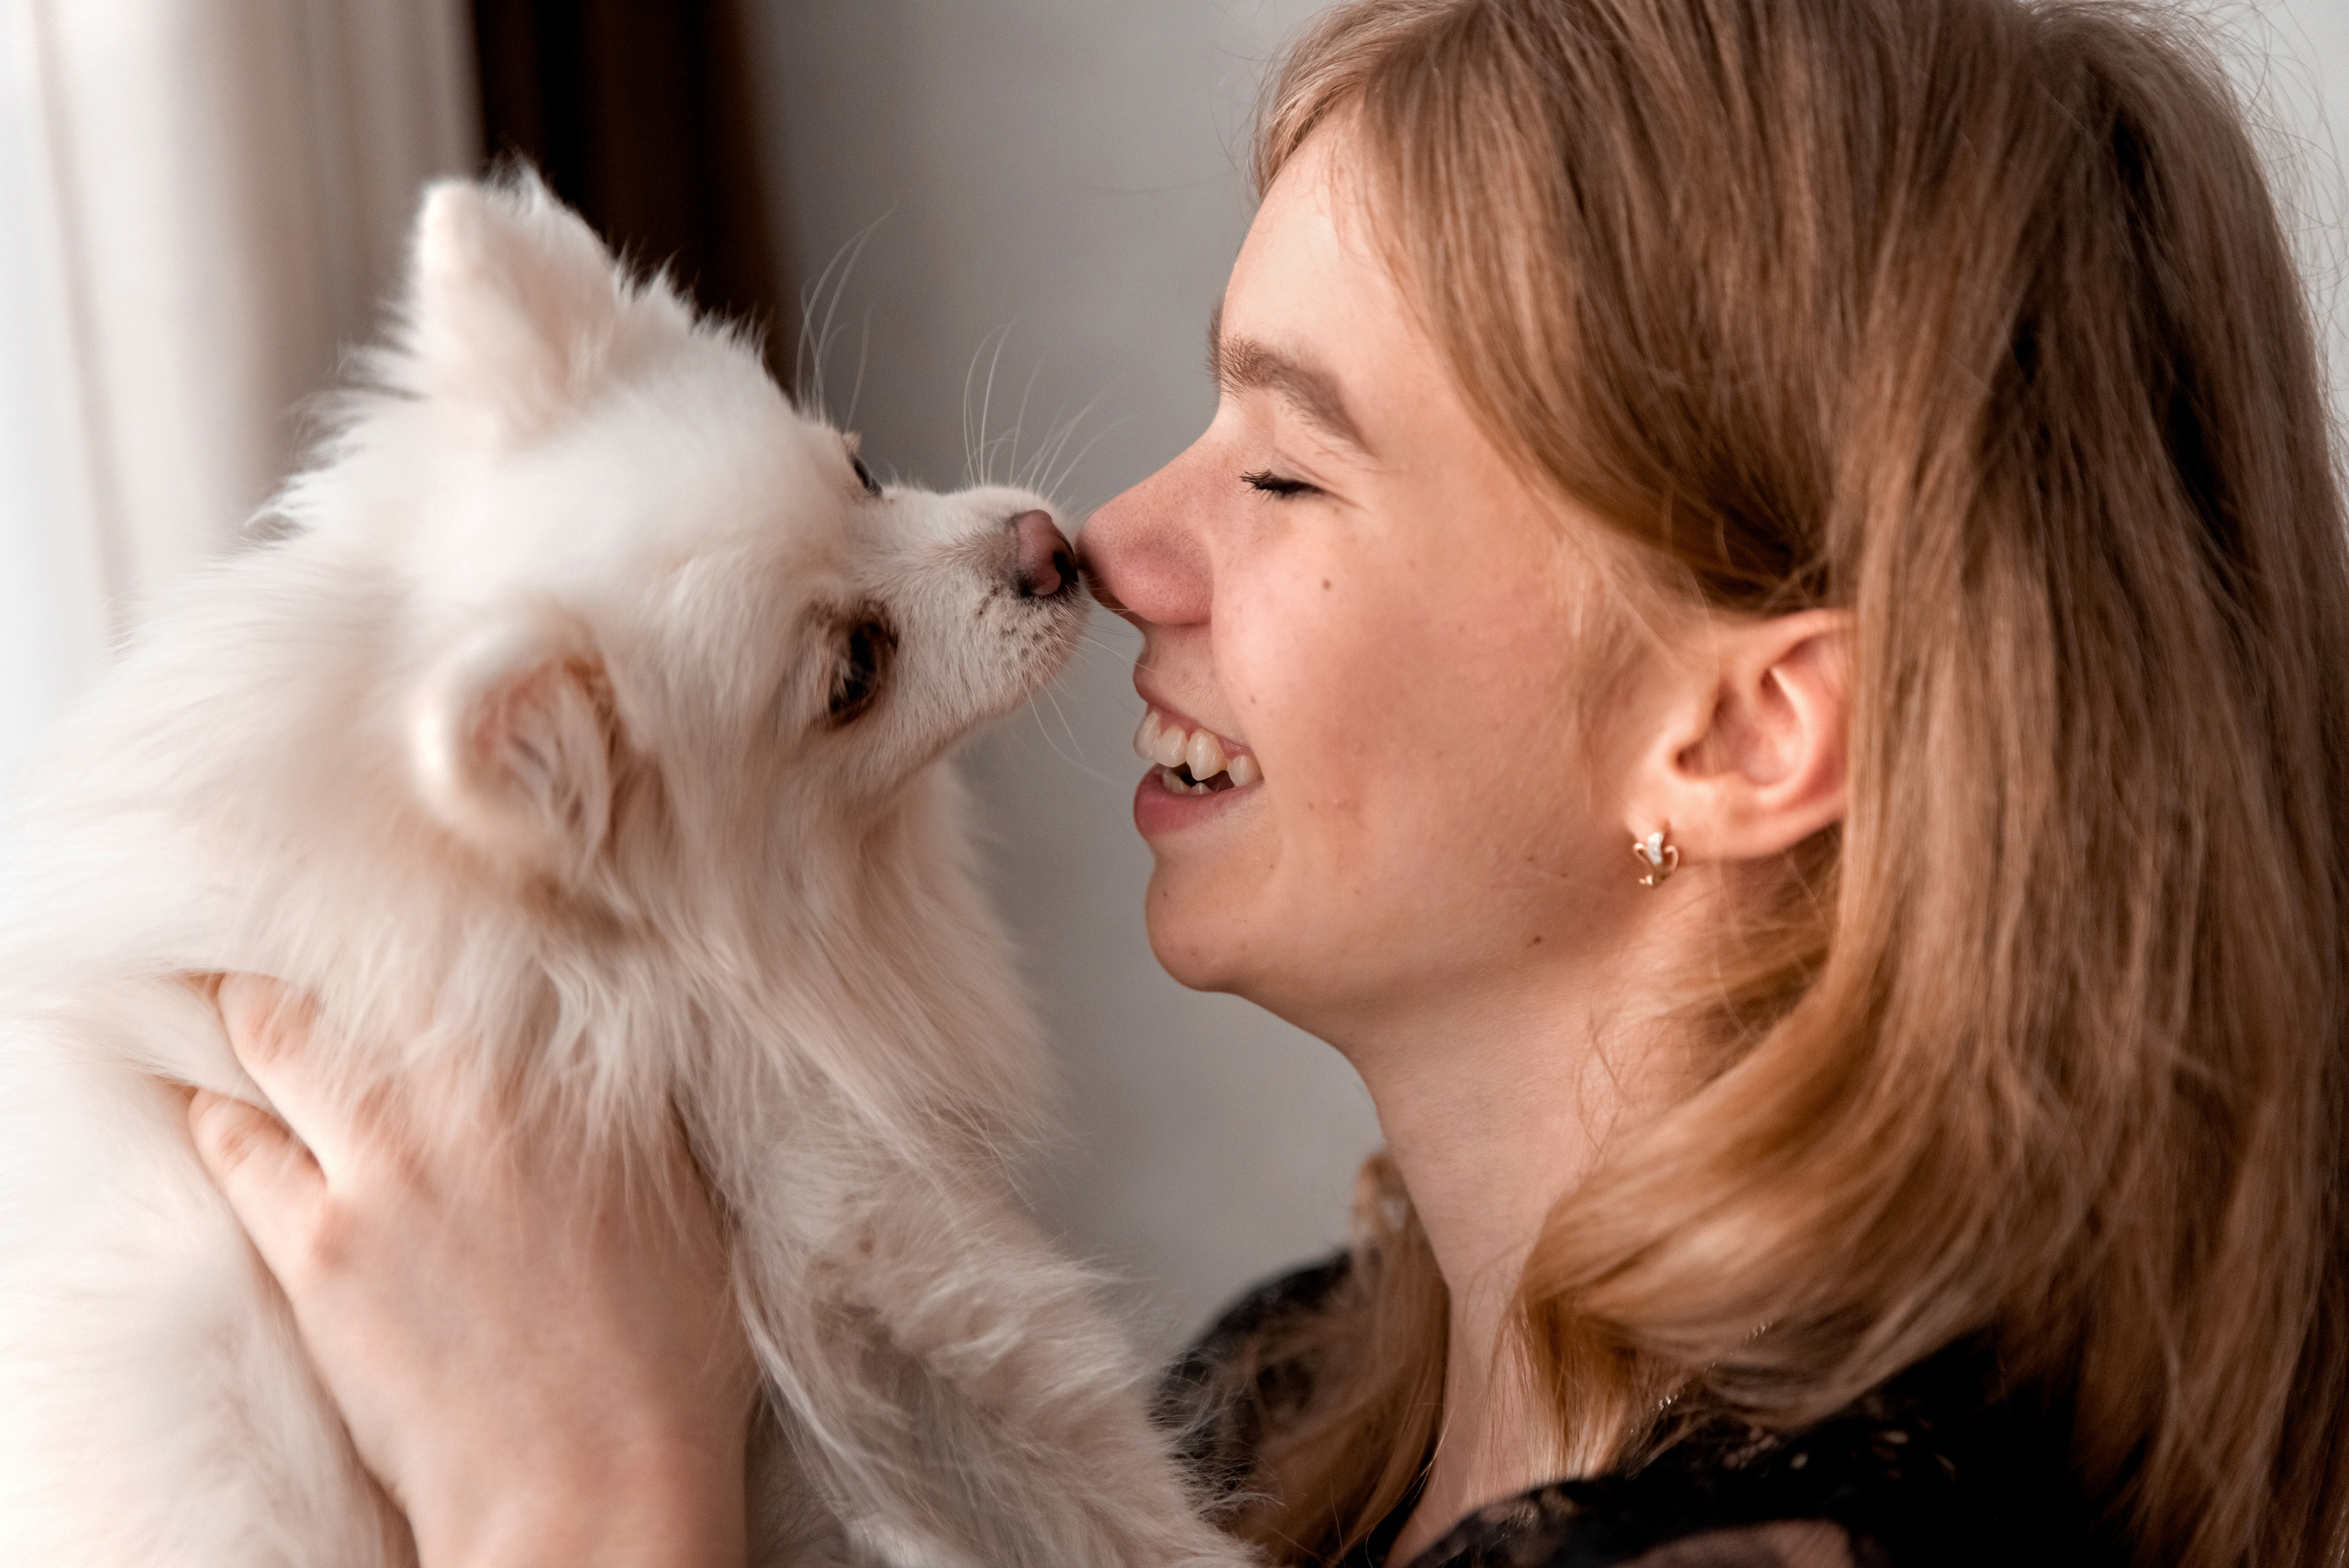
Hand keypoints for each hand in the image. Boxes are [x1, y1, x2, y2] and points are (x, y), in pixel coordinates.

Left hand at [186, 974, 755, 1567]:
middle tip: (314, 950)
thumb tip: (602, 1081)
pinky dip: (215, 1115)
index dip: (458, 933)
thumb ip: (634, 1127)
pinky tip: (209, 1107)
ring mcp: (396, 1159)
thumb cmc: (666, 1370)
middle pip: (380, 967)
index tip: (436, 929)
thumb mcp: (689, 1212)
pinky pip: (233, 1141)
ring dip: (255, 1012)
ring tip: (235, 1005)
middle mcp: (490, 1093)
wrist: (595, 1482)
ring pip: (283, 1031)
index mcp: (594, 1080)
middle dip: (339, 951)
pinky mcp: (319, 1240)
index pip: (502, 955)